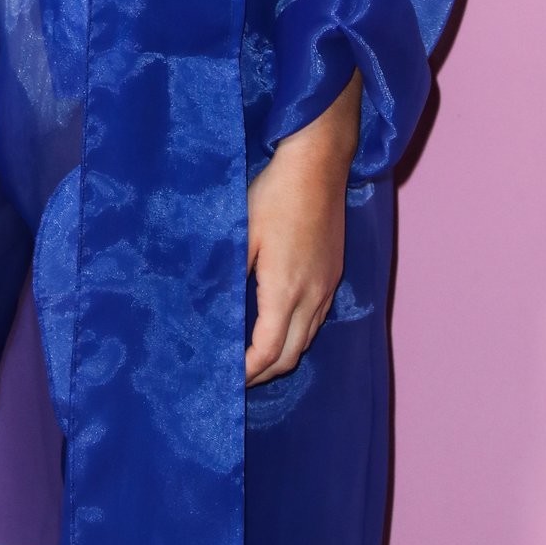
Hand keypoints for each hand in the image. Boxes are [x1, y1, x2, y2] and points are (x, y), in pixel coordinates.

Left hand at [244, 70, 360, 385]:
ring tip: (253, 356)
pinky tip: (277, 321)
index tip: (226, 380)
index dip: (247, 373)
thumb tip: (211, 312)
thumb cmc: (273, 195)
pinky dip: (297, 332)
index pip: (268, 352)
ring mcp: (328, 284)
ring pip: (308, 338)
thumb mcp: (240, 235)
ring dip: (282, 353)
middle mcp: (313, 295)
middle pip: (292, 355)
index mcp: (286, 290)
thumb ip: (228, 277)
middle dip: (264, 372)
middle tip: (236, 376)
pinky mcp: (334, 271)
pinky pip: (317, 318)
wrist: (318, 163)